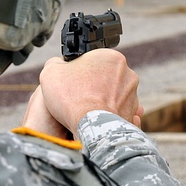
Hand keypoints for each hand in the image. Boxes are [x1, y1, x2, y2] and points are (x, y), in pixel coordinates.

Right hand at [21, 50, 141, 137]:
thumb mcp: (52, 71)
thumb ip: (56, 64)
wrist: (90, 127)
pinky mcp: (132, 115)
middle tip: (76, 96)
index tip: (71, 80)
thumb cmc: (72, 98)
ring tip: (84, 110)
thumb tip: (59, 66)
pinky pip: (117, 114)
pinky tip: (95, 120)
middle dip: (92, 86)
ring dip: (100, 102)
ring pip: (112, 97)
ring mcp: (133, 96)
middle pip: (104, 78)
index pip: (93, 61)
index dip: (79, 71)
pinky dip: (107, 117)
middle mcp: (128, 74)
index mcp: (112, 58)